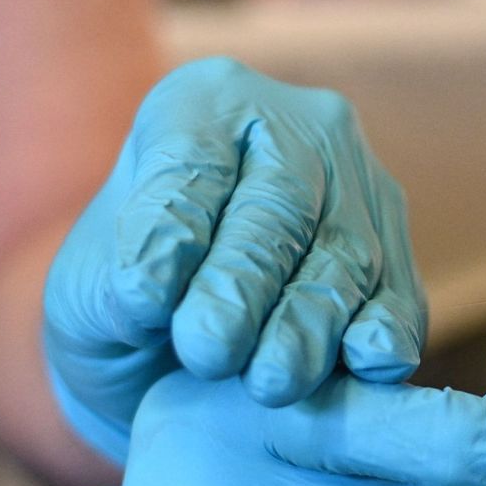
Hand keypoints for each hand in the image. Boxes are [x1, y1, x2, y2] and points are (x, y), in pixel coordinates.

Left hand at [43, 57, 425, 459]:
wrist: (172, 365)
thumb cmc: (124, 308)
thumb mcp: (86, 292)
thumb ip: (118, 283)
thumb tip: (153, 292)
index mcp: (204, 103)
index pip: (192, 159)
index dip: (174, 229)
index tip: (144, 301)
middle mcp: (296, 126)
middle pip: (280, 202)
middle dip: (243, 282)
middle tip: (207, 350)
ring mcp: (362, 190)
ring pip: (344, 254)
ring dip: (308, 323)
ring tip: (269, 382)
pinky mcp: (400, 263)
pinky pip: (399, 299)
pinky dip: (381, 337)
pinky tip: (360, 368)